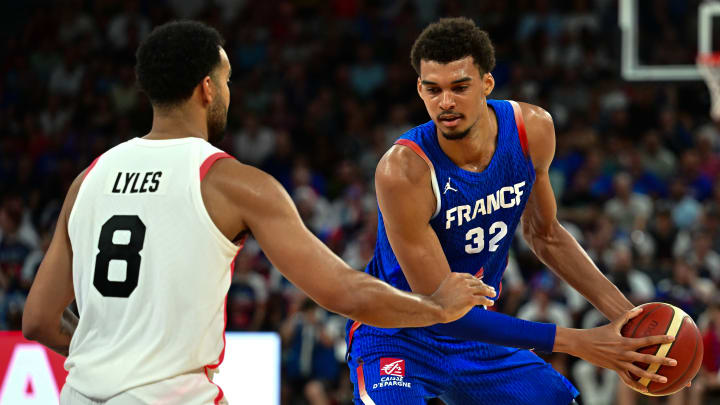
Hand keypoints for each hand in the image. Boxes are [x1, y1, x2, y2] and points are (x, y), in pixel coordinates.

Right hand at [430, 273, 495, 322]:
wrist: (435, 308)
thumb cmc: (437, 301)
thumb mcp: (446, 287)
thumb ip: (455, 286)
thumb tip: (464, 291)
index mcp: (455, 276)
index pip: (470, 277)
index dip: (477, 280)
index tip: (481, 283)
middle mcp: (462, 280)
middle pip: (477, 282)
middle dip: (485, 286)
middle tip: (491, 289)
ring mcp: (467, 289)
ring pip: (482, 289)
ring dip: (489, 291)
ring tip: (493, 294)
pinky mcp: (470, 299)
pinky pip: (483, 299)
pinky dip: (488, 301)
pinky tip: (491, 302)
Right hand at [560, 307, 676, 393]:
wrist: (582, 344)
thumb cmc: (597, 332)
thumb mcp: (612, 324)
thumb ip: (627, 316)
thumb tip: (640, 308)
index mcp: (625, 342)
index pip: (647, 340)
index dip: (660, 339)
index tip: (672, 338)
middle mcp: (624, 354)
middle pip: (647, 358)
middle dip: (662, 360)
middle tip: (675, 362)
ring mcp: (620, 363)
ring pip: (639, 372)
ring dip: (653, 376)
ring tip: (665, 379)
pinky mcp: (615, 369)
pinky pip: (627, 380)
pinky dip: (637, 385)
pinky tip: (646, 389)